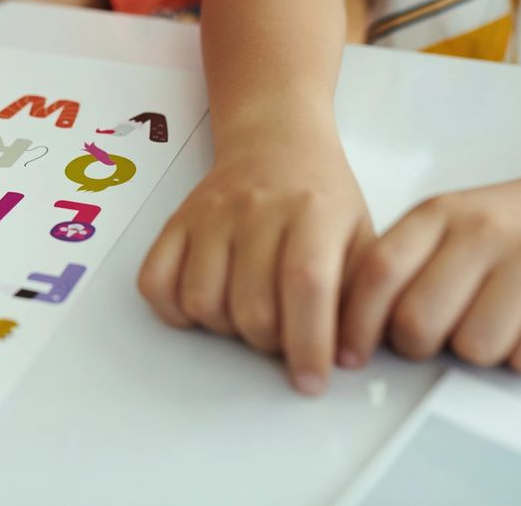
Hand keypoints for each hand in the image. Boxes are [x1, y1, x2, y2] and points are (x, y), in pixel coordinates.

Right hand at [137, 137, 375, 395]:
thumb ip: (364, 293)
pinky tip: (204, 305)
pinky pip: (155, 281)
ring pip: (202, 301)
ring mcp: (211, 214)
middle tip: (285, 338)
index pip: (306, 285)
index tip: (312, 380)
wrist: (276, 140)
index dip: (308, 343)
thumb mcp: (362, 233)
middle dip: (269, 344)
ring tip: (249, 315)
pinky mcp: (176, 221)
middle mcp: (257, 208)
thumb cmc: (320, 195)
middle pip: (252, 306)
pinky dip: (174, 309)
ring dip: (226, 330)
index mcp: (313, 210)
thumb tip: (352, 356)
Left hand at [338, 166, 520, 374]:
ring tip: (497, 320)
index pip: (379, 271)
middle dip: (420, 346)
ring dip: (480, 353)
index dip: (355, 322)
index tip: (349, 353)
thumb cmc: (516, 223)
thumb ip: (407, 262)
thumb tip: (353, 325)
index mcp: (440, 212)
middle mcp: (484, 229)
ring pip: (475, 349)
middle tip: (441, 335)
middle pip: (419, 321)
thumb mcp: (451, 221)